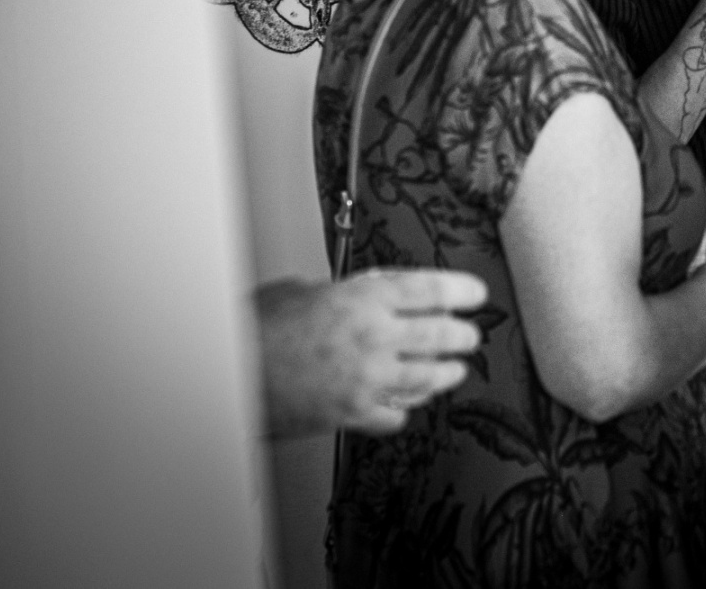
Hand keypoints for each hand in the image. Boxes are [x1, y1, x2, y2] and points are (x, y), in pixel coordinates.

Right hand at [255, 267, 486, 438]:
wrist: (229, 372)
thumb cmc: (256, 329)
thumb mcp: (301, 290)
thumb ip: (340, 292)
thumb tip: (355, 294)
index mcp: (363, 298)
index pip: (430, 290)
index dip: (461, 291)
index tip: (476, 295)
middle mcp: (373, 337)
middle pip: (440, 336)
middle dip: (463, 337)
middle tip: (470, 336)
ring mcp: (367, 378)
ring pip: (427, 378)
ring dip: (446, 374)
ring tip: (454, 371)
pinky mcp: (353, 413)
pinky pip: (396, 414)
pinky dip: (404, 409)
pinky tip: (406, 404)